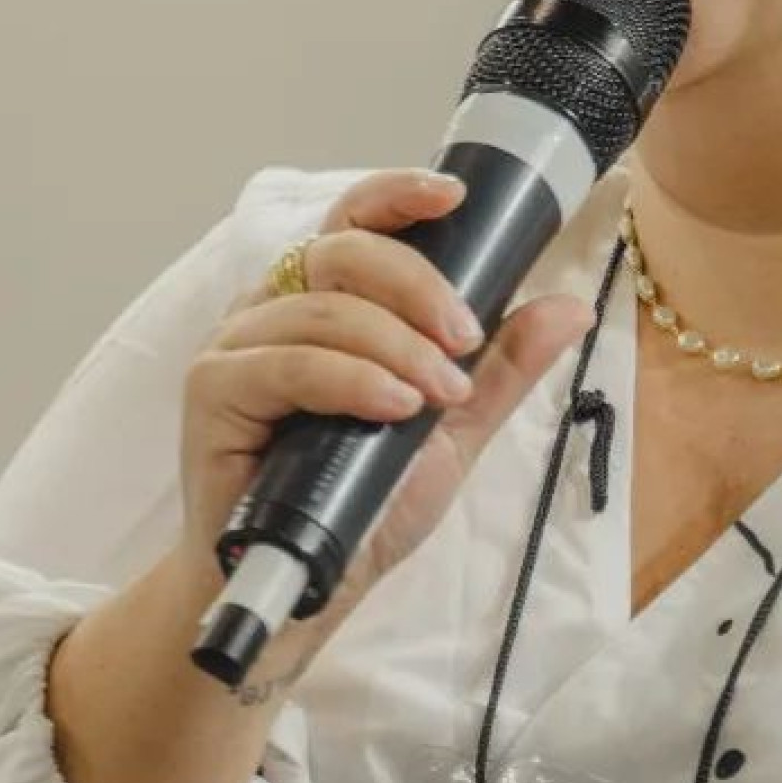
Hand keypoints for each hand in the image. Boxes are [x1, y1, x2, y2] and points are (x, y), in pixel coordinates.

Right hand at [180, 169, 591, 630]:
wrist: (308, 587)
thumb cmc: (365, 502)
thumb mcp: (450, 430)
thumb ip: (501, 368)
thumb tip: (570, 308)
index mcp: (323, 299)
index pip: (355, 220)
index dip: (399, 195)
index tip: (457, 196)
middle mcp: (273, 307)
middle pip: (344, 251)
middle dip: (418, 285)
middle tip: (465, 339)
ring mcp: (237, 345)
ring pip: (324, 309)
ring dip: (397, 346)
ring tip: (439, 395)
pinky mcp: (211, 391)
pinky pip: (286, 363)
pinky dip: (350, 379)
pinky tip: (393, 406)